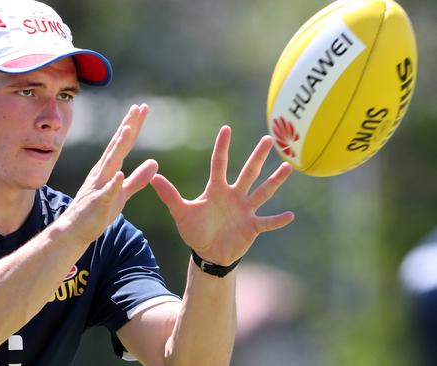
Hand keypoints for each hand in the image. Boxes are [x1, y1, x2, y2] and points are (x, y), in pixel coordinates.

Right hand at [60, 104, 157, 244]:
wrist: (75, 230)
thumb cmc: (98, 211)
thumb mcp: (123, 193)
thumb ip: (138, 178)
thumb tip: (154, 162)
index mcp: (109, 169)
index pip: (124, 143)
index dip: (134, 126)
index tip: (142, 108)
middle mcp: (102, 172)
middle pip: (117, 146)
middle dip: (127, 126)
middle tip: (137, 107)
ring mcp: (98, 186)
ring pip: (110, 163)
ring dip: (118, 147)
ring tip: (127, 130)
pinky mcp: (97, 203)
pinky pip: (106, 192)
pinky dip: (112, 183)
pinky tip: (119, 175)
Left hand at [150, 125, 293, 265]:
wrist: (208, 253)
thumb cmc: (195, 231)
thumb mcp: (181, 213)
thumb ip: (170, 195)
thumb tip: (152, 177)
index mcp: (217, 189)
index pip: (220, 164)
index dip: (222, 147)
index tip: (226, 128)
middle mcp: (234, 195)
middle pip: (248, 172)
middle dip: (257, 157)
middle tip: (268, 139)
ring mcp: (245, 210)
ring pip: (263, 192)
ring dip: (275, 180)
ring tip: (288, 167)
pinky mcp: (252, 227)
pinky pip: (267, 221)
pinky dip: (278, 220)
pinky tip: (291, 215)